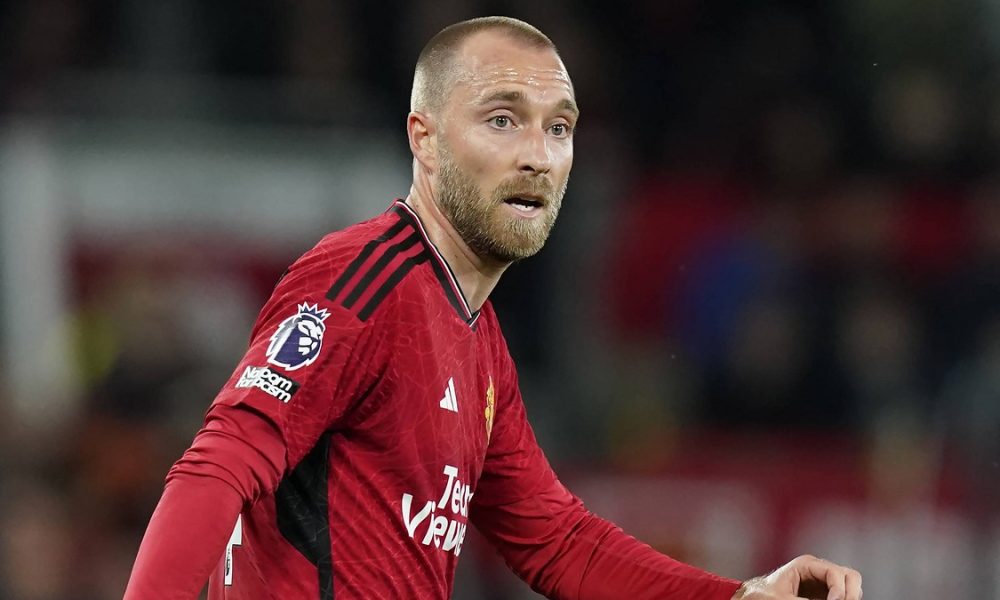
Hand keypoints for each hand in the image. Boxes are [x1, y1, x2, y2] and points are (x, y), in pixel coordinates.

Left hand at [732, 554, 861, 599]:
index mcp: (806, 565)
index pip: (835, 572)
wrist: (753, 597)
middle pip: (850, 576)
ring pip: (850, 586)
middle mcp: (818, 571)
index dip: (840, 589)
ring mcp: (823, 583)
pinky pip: (843, 596)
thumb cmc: (761, 594)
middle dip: (851, 592)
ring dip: (849, 596)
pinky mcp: (824, 595)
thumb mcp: (781, 598)